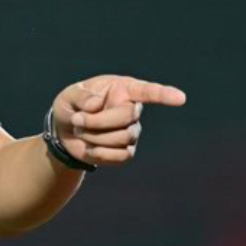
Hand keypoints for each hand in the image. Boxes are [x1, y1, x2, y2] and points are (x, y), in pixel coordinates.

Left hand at [52, 74, 186, 167]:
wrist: (64, 133)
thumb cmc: (71, 107)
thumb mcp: (69, 96)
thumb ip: (81, 96)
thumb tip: (98, 104)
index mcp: (123, 89)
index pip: (148, 91)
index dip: (164, 95)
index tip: (181, 98)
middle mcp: (132, 109)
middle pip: (128, 117)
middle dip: (98, 121)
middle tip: (77, 120)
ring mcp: (132, 131)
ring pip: (122, 138)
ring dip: (94, 137)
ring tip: (80, 131)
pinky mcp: (127, 151)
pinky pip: (120, 156)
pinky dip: (100, 153)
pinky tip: (89, 148)